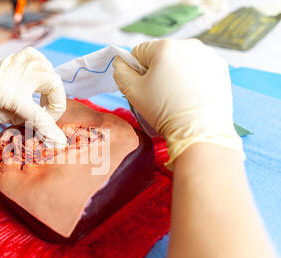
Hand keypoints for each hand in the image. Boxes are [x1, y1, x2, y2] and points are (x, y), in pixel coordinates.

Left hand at [0, 47, 66, 146]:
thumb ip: (19, 118)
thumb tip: (38, 123)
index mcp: (9, 94)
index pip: (39, 114)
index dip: (51, 130)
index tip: (60, 141)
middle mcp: (15, 76)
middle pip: (53, 84)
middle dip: (56, 103)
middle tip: (47, 116)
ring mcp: (14, 65)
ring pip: (47, 68)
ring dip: (52, 86)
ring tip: (43, 100)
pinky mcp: (11, 60)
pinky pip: (34, 56)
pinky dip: (42, 65)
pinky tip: (39, 77)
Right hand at [113, 39, 243, 167]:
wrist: (199, 130)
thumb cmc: (164, 110)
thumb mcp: (132, 92)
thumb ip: (120, 71)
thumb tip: (121, 62)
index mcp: (165, 47)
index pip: (139, 52)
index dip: (136, 71)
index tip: (143, 88)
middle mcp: (189, 45)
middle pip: (161, 55)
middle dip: (157, 72)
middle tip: (159, 96)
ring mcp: (208, 55)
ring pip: (180, 62)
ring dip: (175, 75)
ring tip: (176, 98)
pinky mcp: (220, 69)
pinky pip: (198, 69)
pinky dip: (192, 79)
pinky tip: (190, 96)